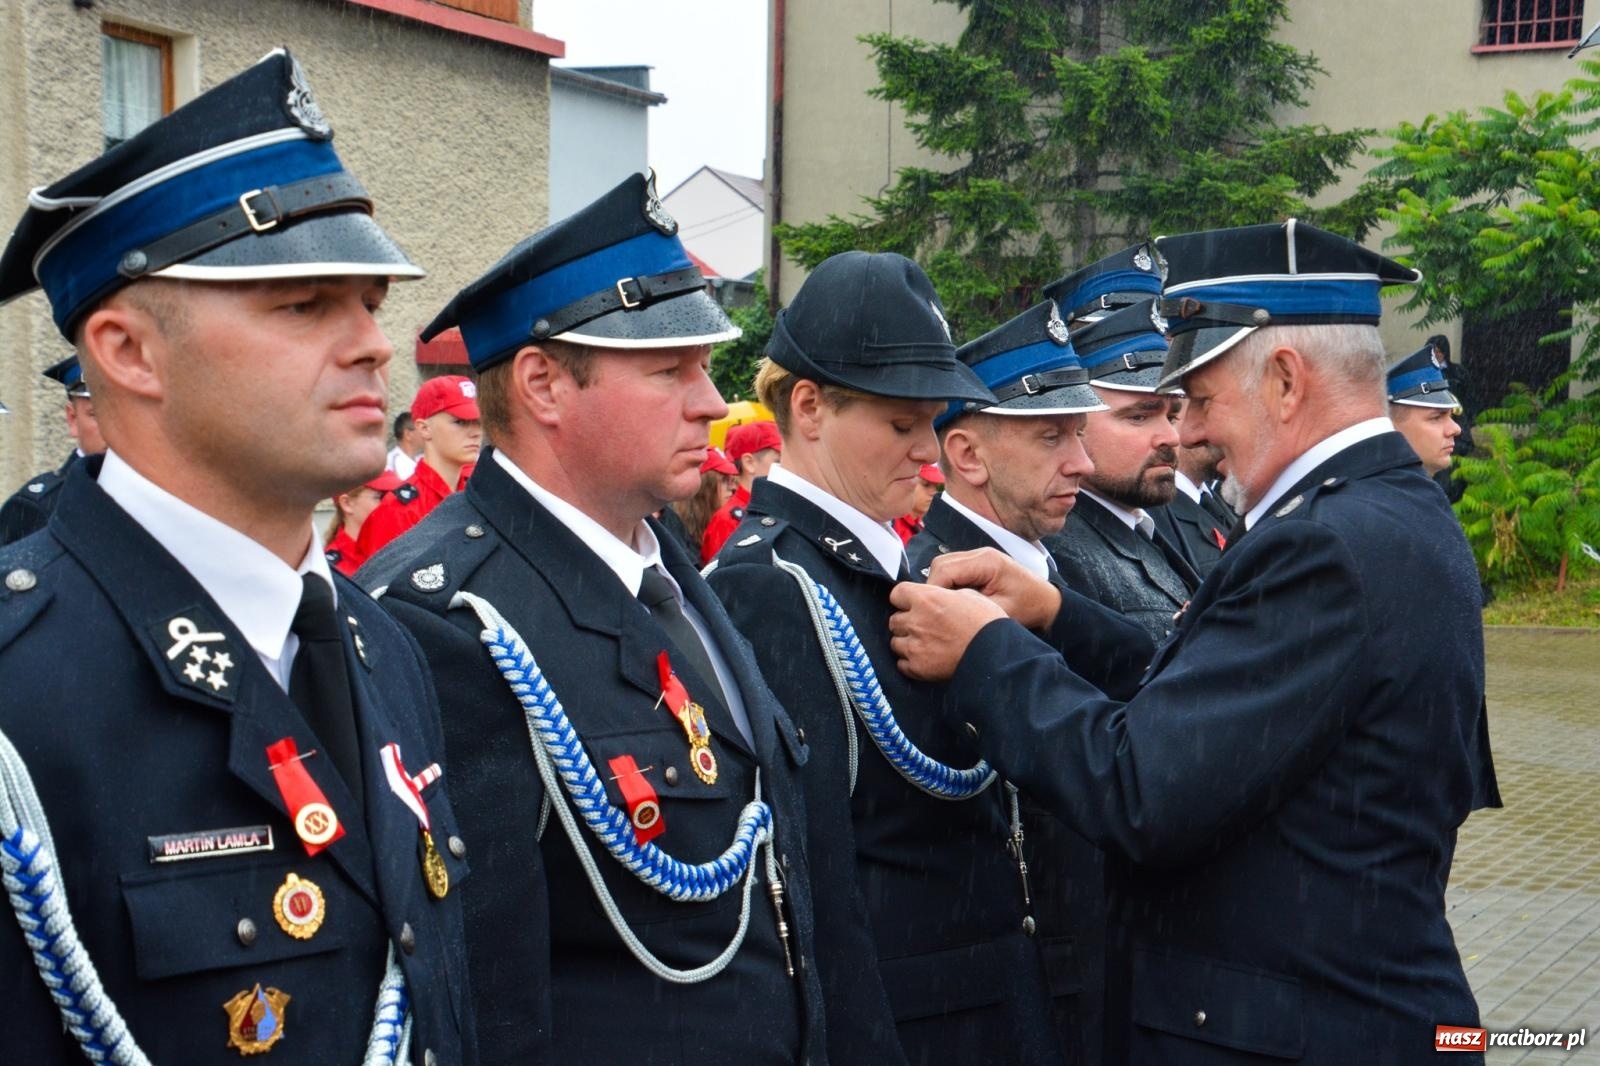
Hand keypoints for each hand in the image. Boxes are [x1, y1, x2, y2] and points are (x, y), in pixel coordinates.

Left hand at [888, 582, 1006, 681]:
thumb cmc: (987, 624)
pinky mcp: (918, 667)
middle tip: (923, 625)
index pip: (897, 594)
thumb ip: (944, 595)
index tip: (912, 603)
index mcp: (926, 599)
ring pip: (895, 642)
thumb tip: (936, 596)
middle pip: (895, 620)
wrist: (995, 654)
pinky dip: (910, 662)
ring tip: (926, 644)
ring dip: (907, 642)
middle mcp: (916, 621)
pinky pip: (902, 663)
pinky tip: (926, 658)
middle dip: (906, 622)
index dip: (905, 599)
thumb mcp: (969, 595)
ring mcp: (914, 646)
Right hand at [923, 548, 1061, 630]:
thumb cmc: (1028, 608)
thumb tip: (941, 608)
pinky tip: (953, 601)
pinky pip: (952, 570)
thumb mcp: (999, 612)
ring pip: (943, 566)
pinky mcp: (977, 564)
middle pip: (940, 564)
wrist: (1047, 602)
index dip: (933, 591)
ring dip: (939, 586)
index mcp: (987, 561)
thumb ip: (969, 607)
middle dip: (933, 588)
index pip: (946, 569)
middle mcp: (980, 553)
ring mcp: (978, 557)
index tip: (931, 612)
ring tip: (943, 607)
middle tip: (934, 611)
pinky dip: (947, 584)